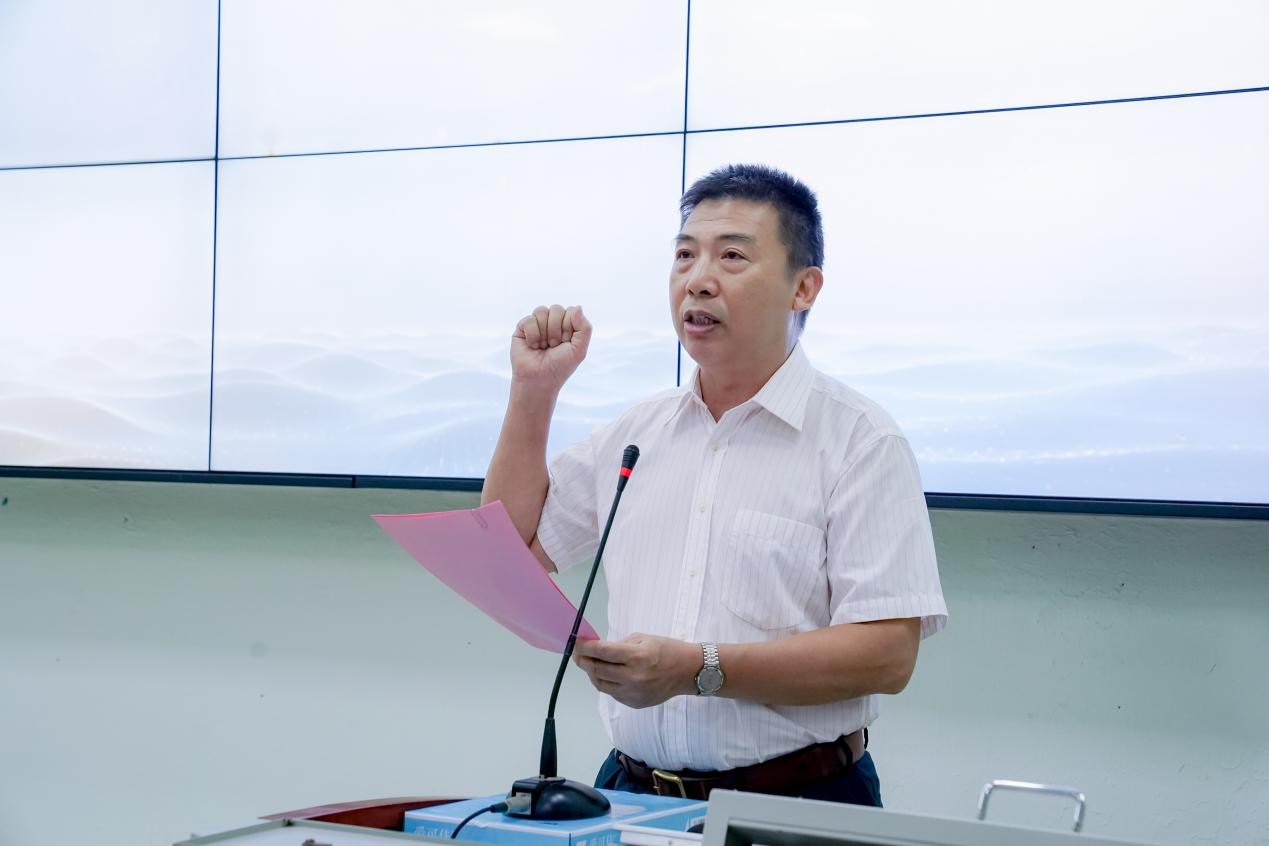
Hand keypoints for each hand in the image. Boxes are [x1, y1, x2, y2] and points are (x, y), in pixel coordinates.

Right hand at [510, 304, 590, 391]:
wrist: (539, 380)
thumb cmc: (560, 366)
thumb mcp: (579, 350)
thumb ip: (584, 328)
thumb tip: (578, 306)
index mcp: (567, 325)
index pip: (571, 311)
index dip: (569, 327)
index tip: (566, 342)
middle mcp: (552, 322)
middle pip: (556, 309)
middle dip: (556, 330)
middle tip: (554, 345)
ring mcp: (536, 324)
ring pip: (541, 311)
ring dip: (544, 333)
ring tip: (543, 346)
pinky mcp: (522, 328)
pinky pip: (529, 319)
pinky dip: (533, 335)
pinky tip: (533, 346)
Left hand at [573, 634, 698, 708]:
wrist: (687, 671)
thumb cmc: (666, 650)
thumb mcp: (642, 639)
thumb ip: (618, 645)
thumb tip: (596, 649)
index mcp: (636, 656)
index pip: (602, 652)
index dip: (584, 647)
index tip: (576, 642)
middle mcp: (633, 677)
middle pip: (597, 669)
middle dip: (583, 660)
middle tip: (577, 653)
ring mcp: (633, 693)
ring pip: (600, 684)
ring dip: (591, 673)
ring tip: (589, 664)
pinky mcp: (634, 703)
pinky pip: (612, 693)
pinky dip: (605, 683)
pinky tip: (606, 675)